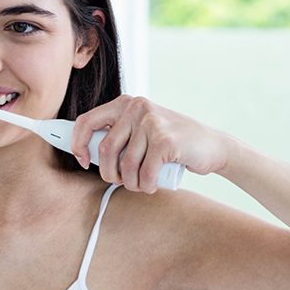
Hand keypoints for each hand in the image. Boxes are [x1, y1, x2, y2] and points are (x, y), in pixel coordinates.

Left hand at [71, 95, 231, 192]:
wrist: (211, 146)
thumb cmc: (169, 145)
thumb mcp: (139, 132)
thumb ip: (116, 135)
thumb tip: (82, 150)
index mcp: (124, 104)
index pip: (86, 122)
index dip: (78, 145)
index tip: (83, 161)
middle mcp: (136, 108)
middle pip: (105, 149)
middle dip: (109, 173)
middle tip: (120, 181)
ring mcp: (151, 122)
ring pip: (125, 164)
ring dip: (131, 183)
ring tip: (140, 184)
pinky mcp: (165, 139)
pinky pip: (144, 172)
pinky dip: (146, 185)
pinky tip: (152, 185)